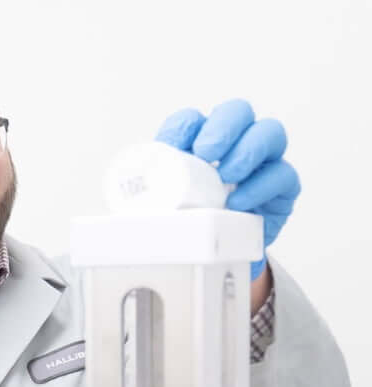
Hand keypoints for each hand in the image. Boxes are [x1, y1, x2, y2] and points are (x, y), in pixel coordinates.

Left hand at [155, 99, 300, 280]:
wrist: (218, 261)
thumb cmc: (190, 228)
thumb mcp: (164, 214)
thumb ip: (145, 206)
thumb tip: (116, 212)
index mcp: (199, 145)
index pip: (193, 120)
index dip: (185, 125)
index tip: (173, 144)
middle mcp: (234, 144)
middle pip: (238, 112)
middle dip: (223, 127)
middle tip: (207, 152)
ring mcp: (262, 162)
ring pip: (269, 133)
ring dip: (246, 151)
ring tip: (227, 176)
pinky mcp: (282, 187)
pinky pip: (282, 175)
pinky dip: (261, 186)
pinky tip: (240, 202)